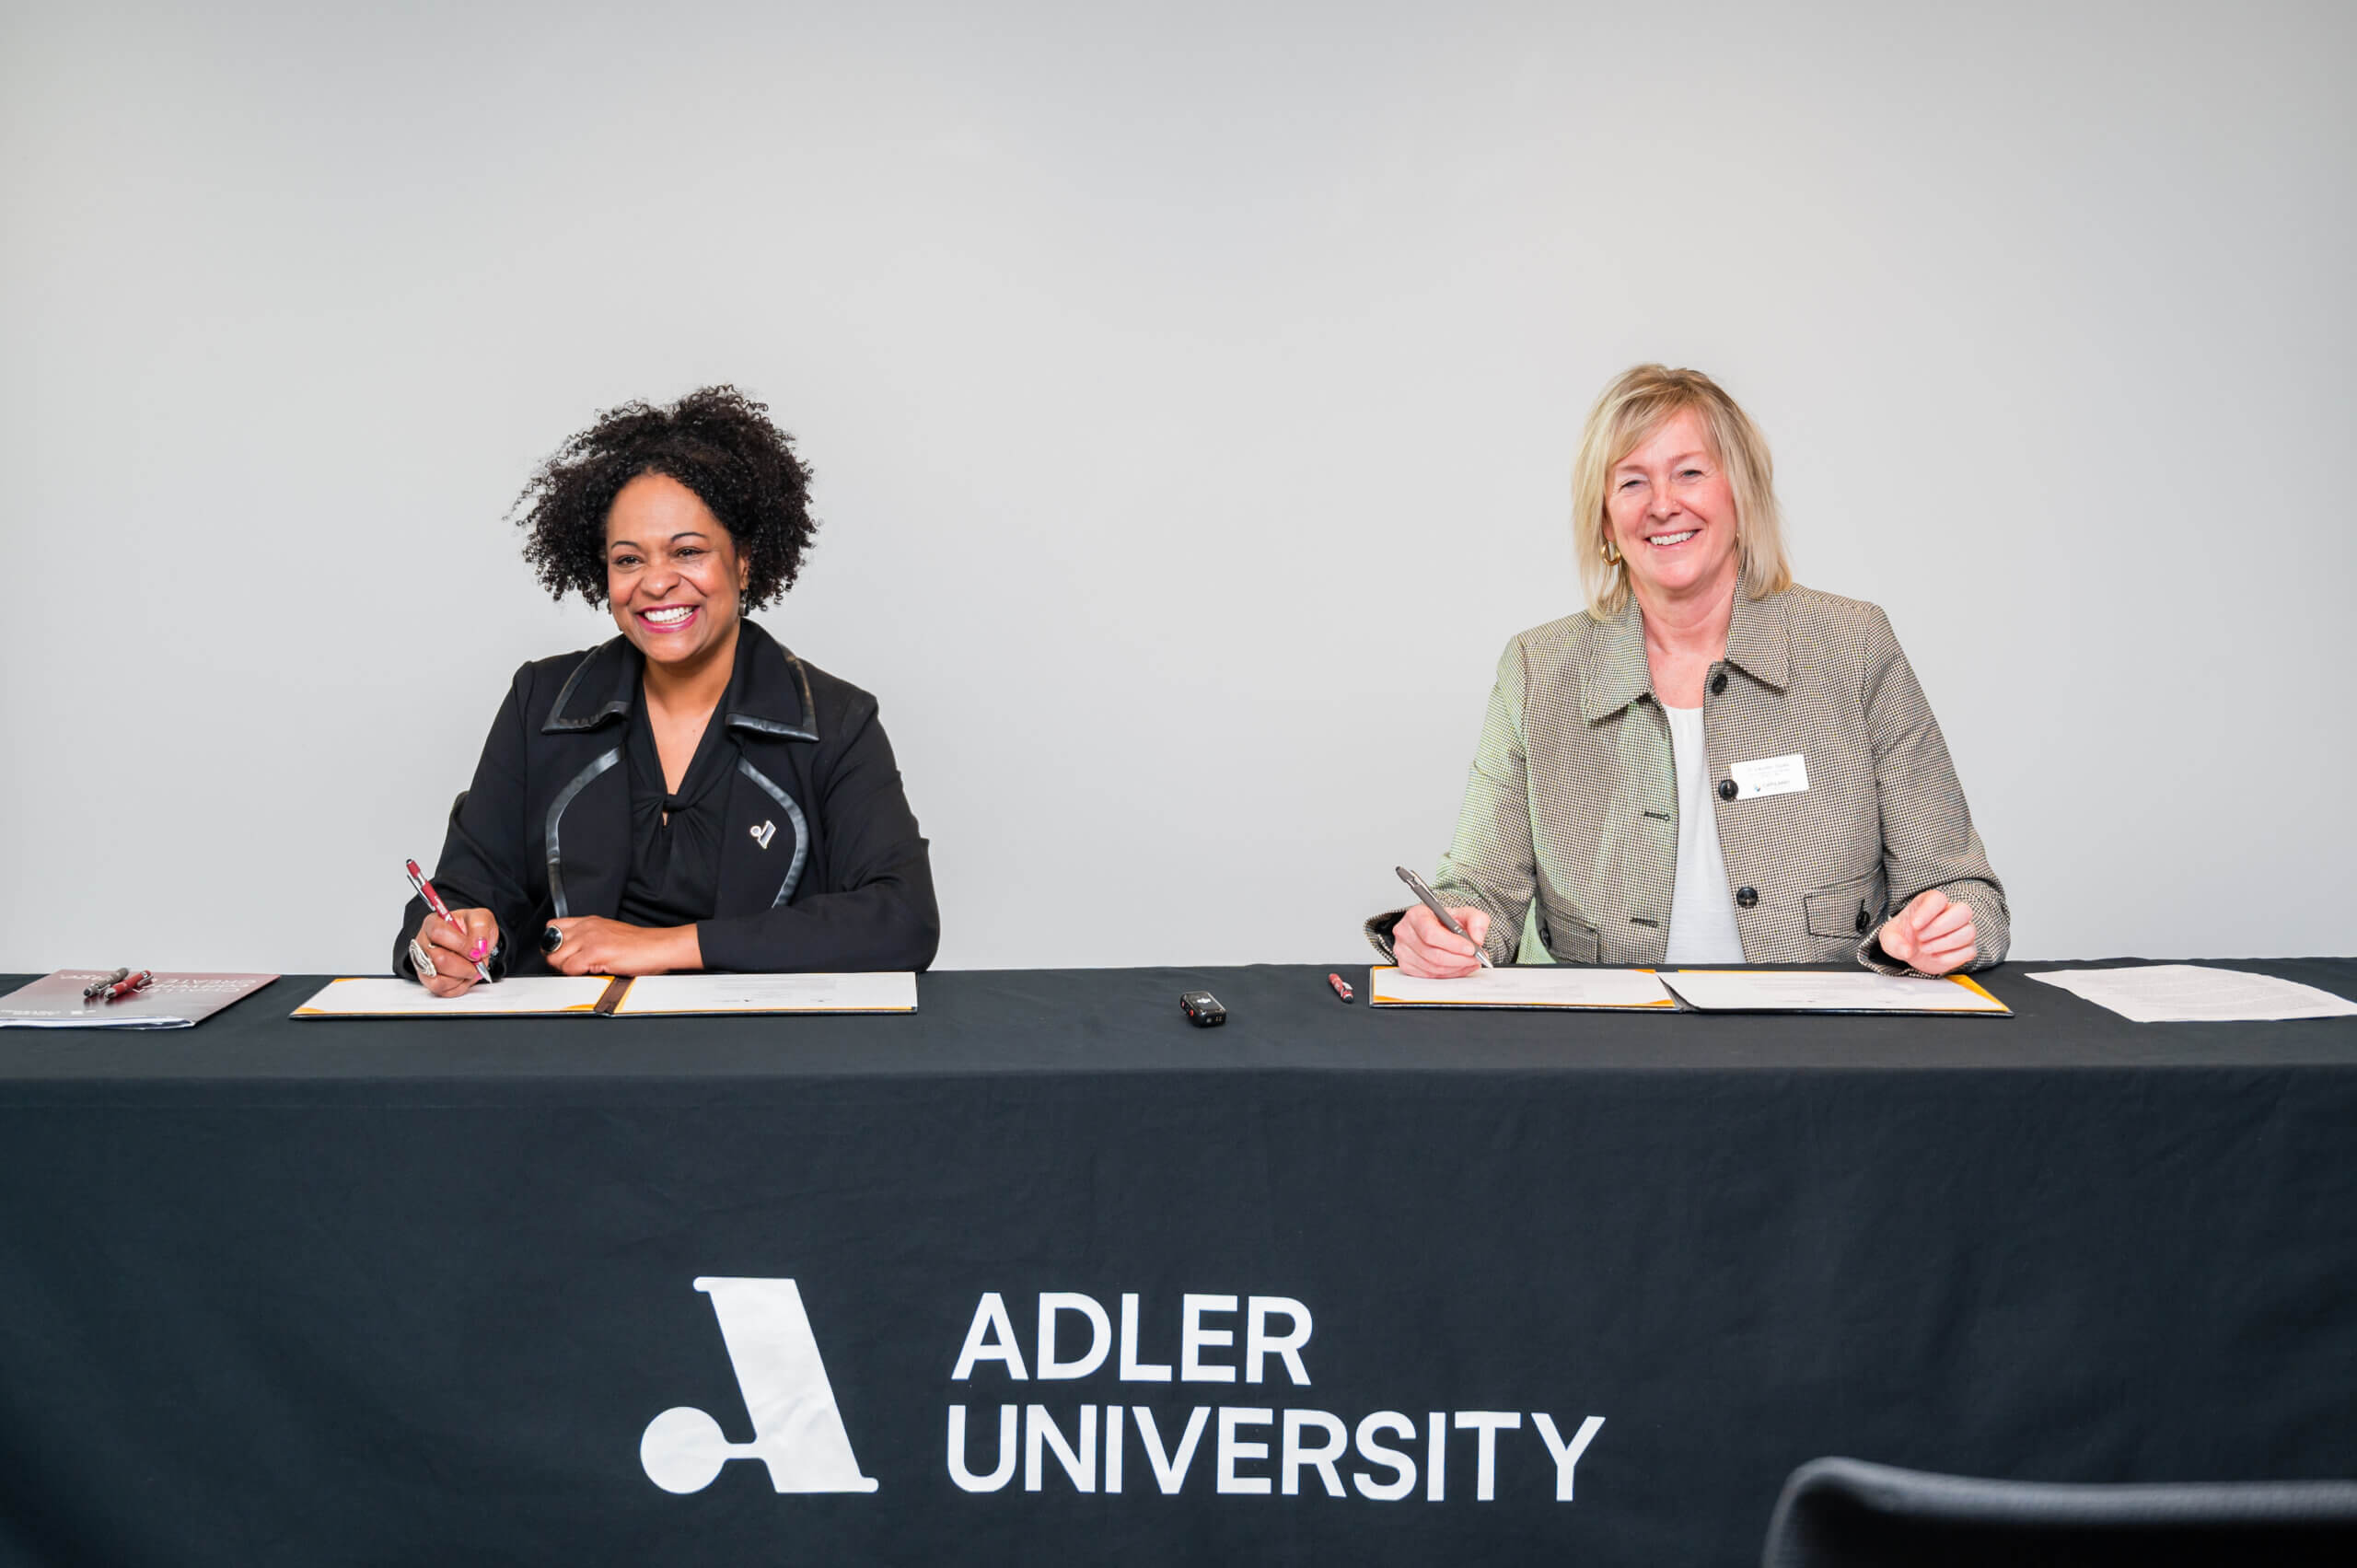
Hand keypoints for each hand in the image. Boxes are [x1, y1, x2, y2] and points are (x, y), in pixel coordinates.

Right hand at [412, 907, 497, 997]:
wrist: (471, 942)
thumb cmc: (471, 930)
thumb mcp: (482, 918)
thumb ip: (480, 926)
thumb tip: (478, 945)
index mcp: (433, 923)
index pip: (439, 933)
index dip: (461, 945)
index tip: (476, 951)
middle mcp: (423, 943)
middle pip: (439, 959)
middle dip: (465, 965)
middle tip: (477, 962)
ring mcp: (423, 963)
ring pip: (439, 979)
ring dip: (463, 976)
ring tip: (471, 968)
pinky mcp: (427, 980)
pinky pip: (442, 989)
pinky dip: (459, 986)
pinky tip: (464, 976)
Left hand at [543, 917, 699, 976]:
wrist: (659, 947)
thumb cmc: (640, 945)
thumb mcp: (609, 933)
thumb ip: (589, 937)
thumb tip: (572, 952)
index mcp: (590, 921)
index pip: (553, 926)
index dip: (552, 943)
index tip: (560, 953)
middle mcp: (587, 927)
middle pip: (551, 944)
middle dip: (557, 959)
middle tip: (571, 966)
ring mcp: (590, 938)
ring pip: (557, 957)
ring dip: (566, 968)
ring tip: (583, 970)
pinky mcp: (595, 952)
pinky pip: (570, 968)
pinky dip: (576, 975)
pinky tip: (591, 972)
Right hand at [1393, 904, 1491, 977]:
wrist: (1431, 927)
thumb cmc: (1443, 921)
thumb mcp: (1463, 913)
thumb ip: (1477, 920)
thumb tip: (1477, 938)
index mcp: (1416, 916)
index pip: (1432, 934)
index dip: (1453, 944)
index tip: (1471, 948)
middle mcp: (1405, 933)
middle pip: (1433, 954)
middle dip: (1460, 959)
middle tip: (1476, 958)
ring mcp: (1402, 951)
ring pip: (1433, 968)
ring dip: (1456, 968)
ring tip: (1470, 962)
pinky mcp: (1406, 965)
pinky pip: (1430, 976)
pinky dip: (1449, 974)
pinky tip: (1459, 967)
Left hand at [1876, 888, 1976, 975]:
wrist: (1912, 953)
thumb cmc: (1904, 937)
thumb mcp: (1889, 938)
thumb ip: (1894, 942)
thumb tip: (1906, 950)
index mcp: (1930, 903)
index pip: (1938, 898)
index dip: (1927, 911)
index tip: (1914, 925)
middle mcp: (1949, 913)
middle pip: (1964, 911)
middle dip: (1940, 927)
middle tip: (1921, 937)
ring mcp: (1961, 930)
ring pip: (1969, 932)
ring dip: (1945, 943)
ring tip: (1925, 948)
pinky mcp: (1966, 948)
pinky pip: (1970, 951)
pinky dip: (1952, 957)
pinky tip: (1936, 956)